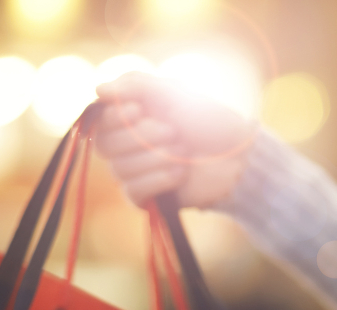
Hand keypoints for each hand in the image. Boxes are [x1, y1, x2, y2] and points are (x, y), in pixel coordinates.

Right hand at [95, 72, 255, 208]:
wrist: (239, 153)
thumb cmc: (208, 119)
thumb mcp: (173, 92)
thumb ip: (135, 85)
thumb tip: (98, 90)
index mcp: (130, 119)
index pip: (99, 123)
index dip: (114, 117)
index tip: (140, 108)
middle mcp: (128, 146)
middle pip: (105, 147)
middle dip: (140, 137)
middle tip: (173, 131)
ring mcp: (138, 173)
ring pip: (120, 170)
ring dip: (155, 157)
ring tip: (184, 151)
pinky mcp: (150, 197)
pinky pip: (133, 192)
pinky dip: (157, 180)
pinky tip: (180, 172)